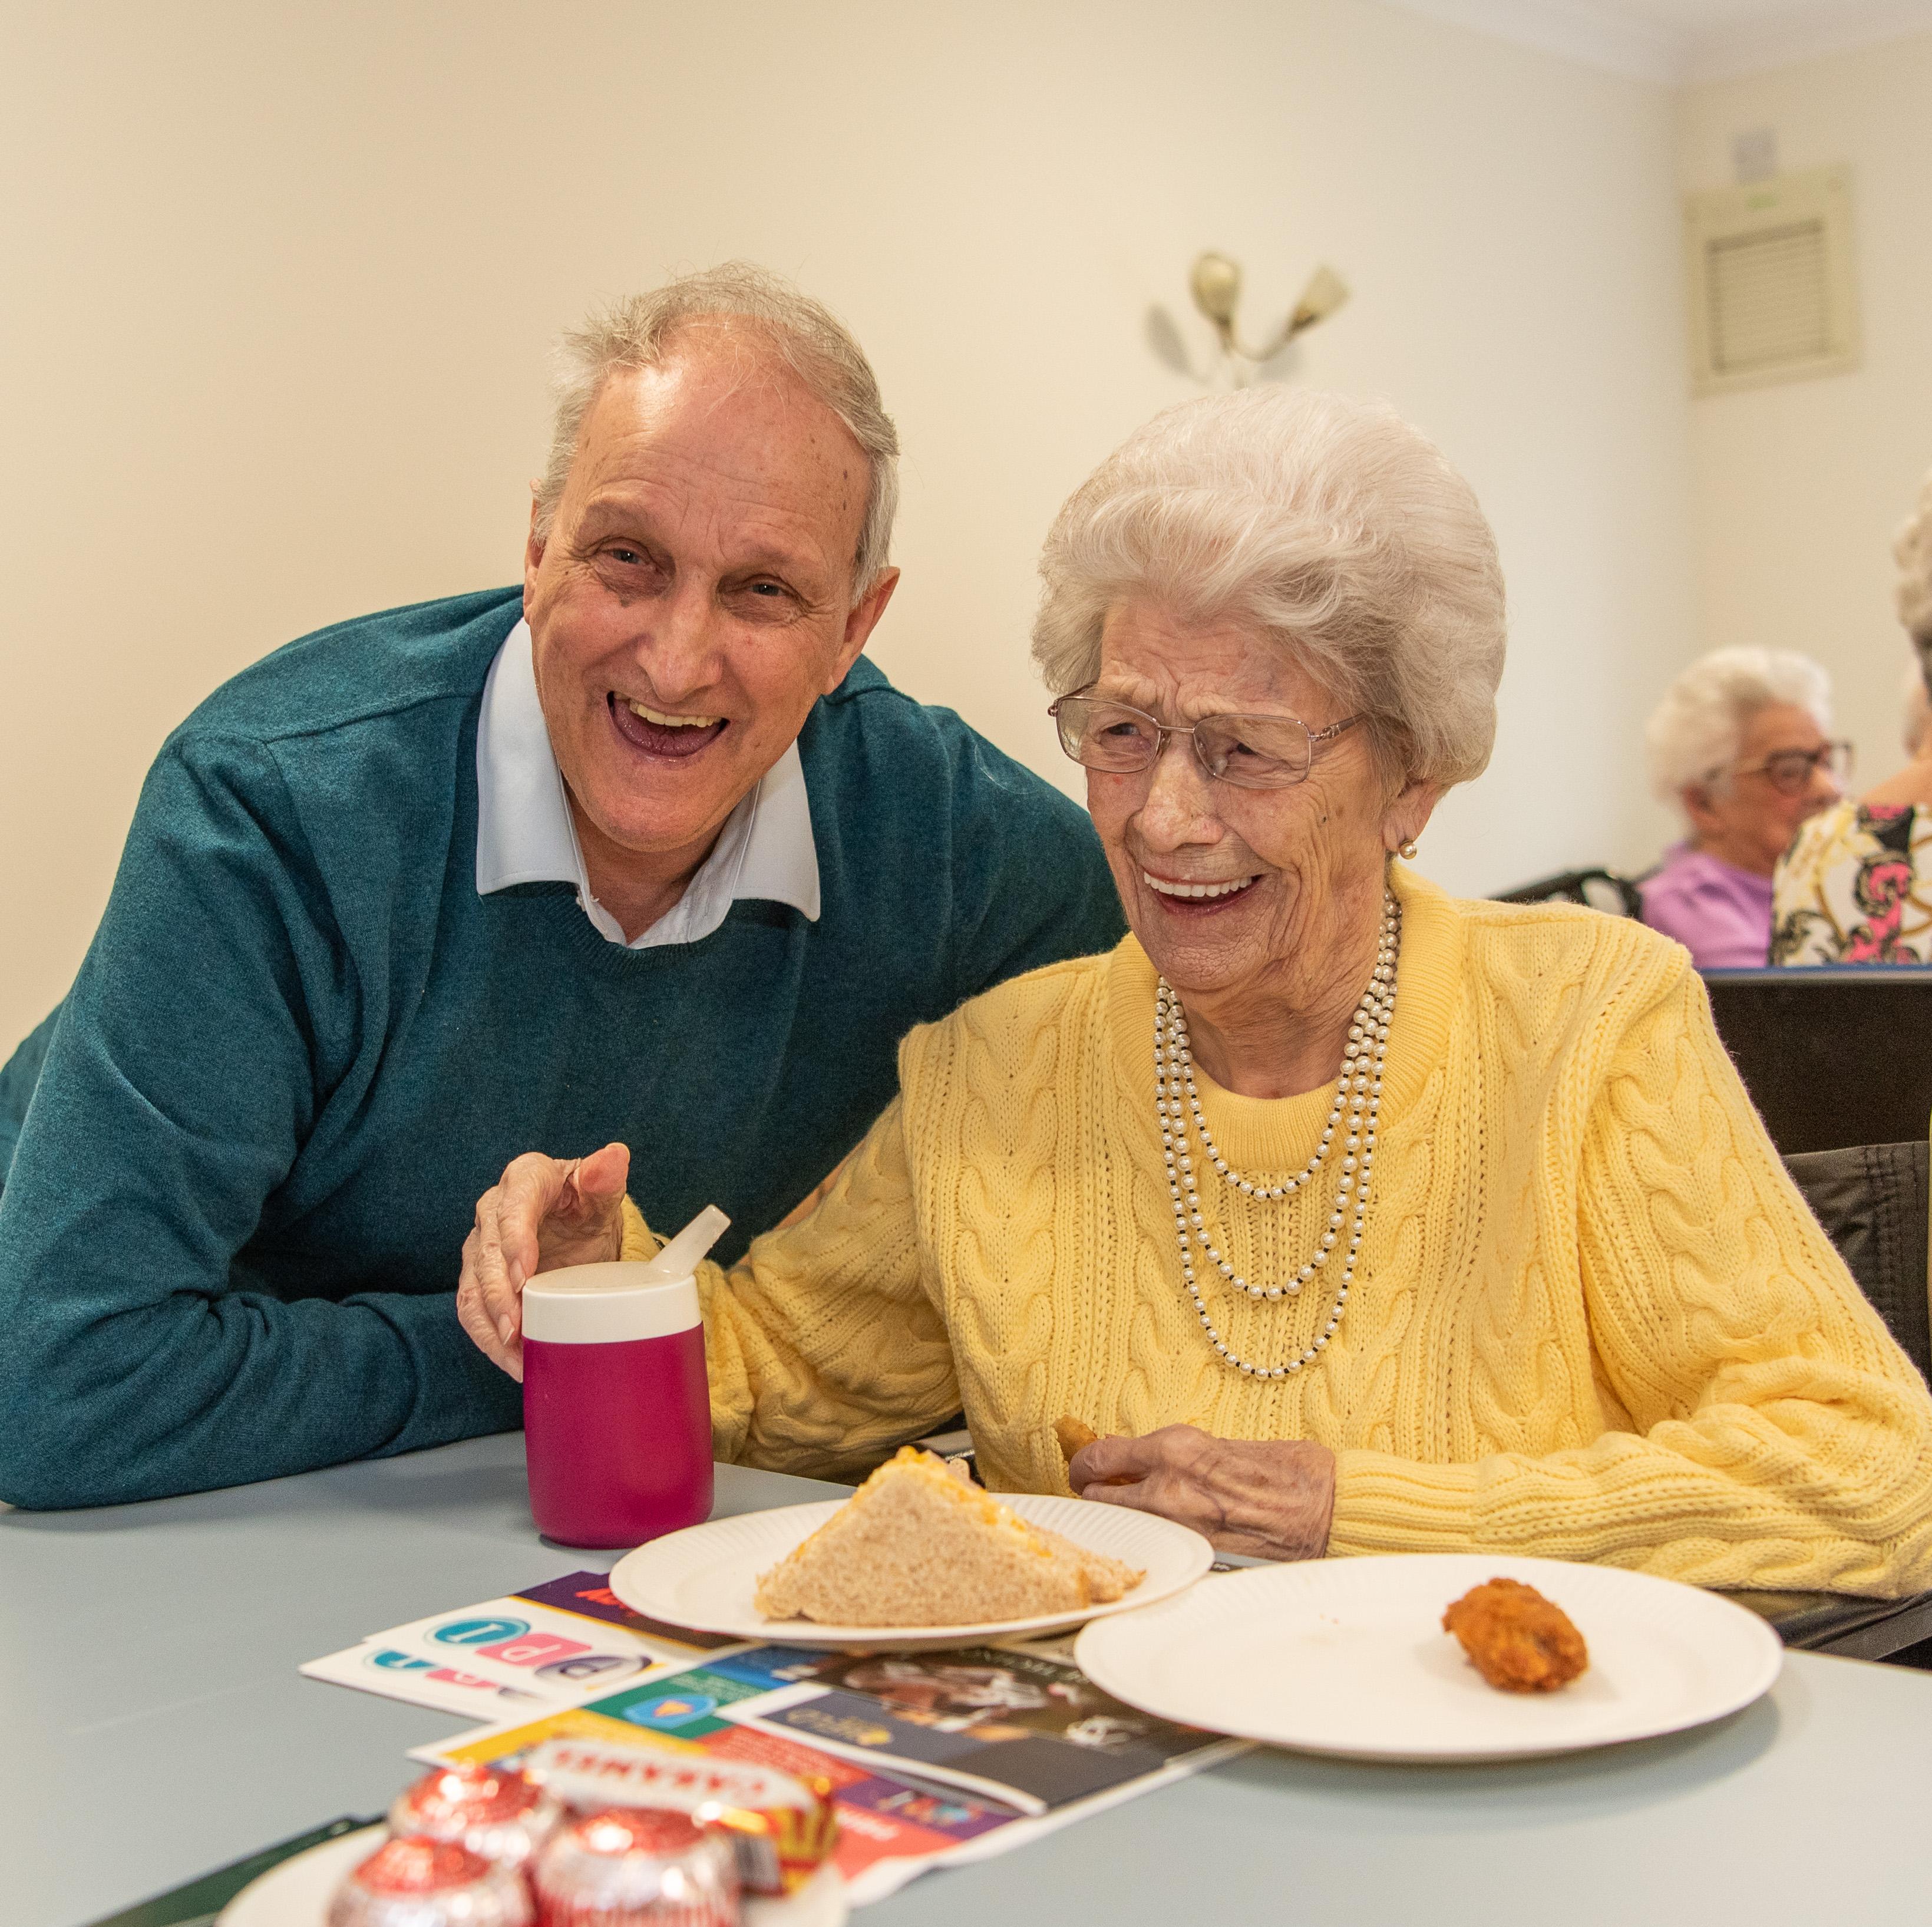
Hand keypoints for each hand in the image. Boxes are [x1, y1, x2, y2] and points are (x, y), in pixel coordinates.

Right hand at [455, 1143, 630, 1380]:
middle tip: (516, 1329)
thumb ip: (604, 1175)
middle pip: (486, 1254)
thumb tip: (613, 1157)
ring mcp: (482, 1246)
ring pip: (473, 1289)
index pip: (512, 1208)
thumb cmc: (586, 1202)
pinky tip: (512, 1361)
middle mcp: (493, 1211)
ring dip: (490, 1326)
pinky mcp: (479, 1279)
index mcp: (524, 1180)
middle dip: (499, 1295)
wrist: (576, 1222)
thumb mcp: (600, 1189)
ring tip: (514, 1357)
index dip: (515, 1241)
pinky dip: (489, 1339)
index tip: (525, 1275)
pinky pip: (474, 1311)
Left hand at [1068, 1424, 1335, 1561]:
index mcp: (1173, 1448)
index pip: (1099, 1457)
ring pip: (1122, 1527)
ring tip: (1133, 1516)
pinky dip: (1151, 1542)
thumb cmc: (1284, 1469)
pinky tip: (1164, 1537)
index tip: (1086, 1468)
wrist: (1325, 1506)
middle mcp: (1167, 1486)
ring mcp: (1179, 1528)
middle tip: (1099, 1496)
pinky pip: (1156, 1548)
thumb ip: (1175, 1457)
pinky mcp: (1196, 1557)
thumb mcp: (1218, 1445)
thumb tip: (1139, 1463)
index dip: (1085, 1465)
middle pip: (1096, 1498)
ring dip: (1120, 1521)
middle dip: (1093, 1497)